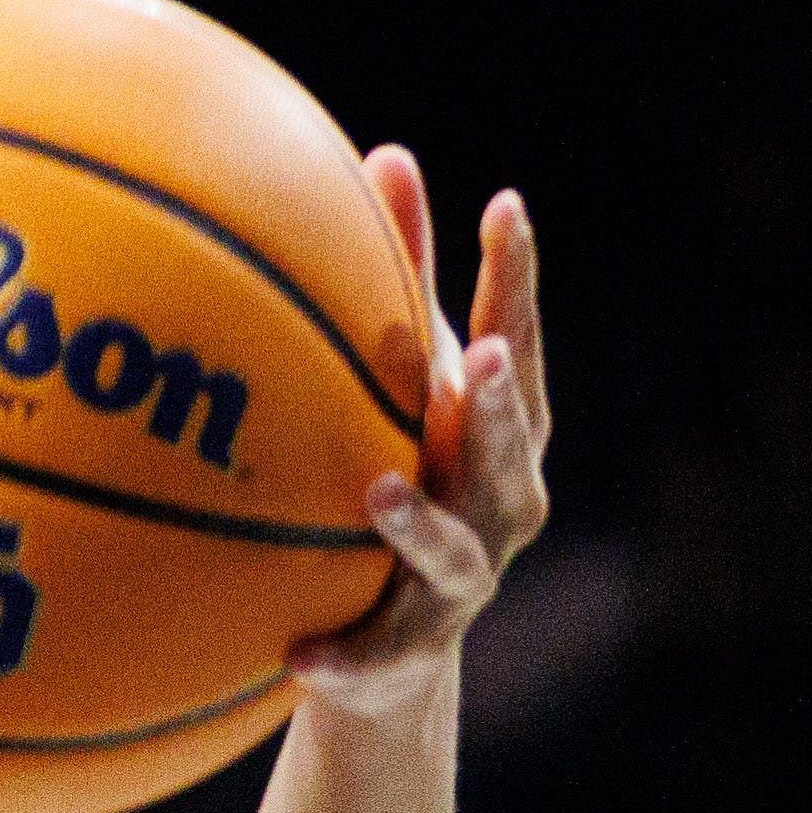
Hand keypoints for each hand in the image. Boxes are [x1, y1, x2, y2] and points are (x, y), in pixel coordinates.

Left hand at [290, 148, 553, 718]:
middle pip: (509, 448)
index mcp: (499, 431)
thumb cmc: (403, 476)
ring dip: (419, 523)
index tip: (505, 205)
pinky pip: (374, 657)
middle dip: (495, 404)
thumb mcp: (400, 383)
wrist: (391, 656)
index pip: (513, 344)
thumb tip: (385, 151)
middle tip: (472, 359)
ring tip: (377, 491)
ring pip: (453, 553)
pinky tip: (296, 661)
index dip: (516, 279)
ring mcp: (461, 583)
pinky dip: (341, 657)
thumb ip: (397, 281)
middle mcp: (499, 503)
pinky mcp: (408, 654)